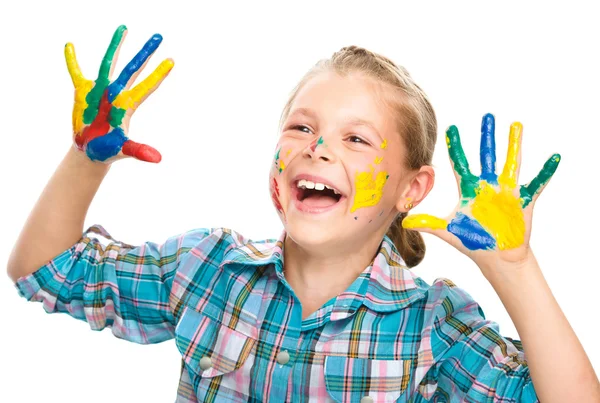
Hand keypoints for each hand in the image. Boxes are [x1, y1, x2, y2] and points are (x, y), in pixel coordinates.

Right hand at [65, 25, 172, 162]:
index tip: (172, 60)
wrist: (89, 151)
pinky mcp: (83, 92)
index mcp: (128, 105)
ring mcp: (100, 90)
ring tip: (124, 28)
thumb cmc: (108, 151)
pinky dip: (72, 60)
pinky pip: (76, 72)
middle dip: (145, 53)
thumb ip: (139, 151)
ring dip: (115, 46)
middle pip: (133, 68)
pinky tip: (70, 45)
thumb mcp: (123, 149)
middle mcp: (116, 94)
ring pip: (109, 62)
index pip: (147, 86)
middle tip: (158, 36)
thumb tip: (158, 159)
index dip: (158, 74)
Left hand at [402, 113, 559, 269]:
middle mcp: (487, 186)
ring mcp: (506, 192)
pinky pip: (536, 184)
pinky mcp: (522, 201)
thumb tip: (404, 223)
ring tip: (516, 125)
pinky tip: (554, 157)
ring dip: (514, 145)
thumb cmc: (473, 242)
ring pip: (511, 163)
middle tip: (487, 115)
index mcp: (469, 190)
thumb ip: (429, 224)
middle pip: (486, 156)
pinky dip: (545, 172)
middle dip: (486, 136)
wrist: (496, 258)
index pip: (460, 164)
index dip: (455, 147)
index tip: (451, 128)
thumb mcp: (449, 231)